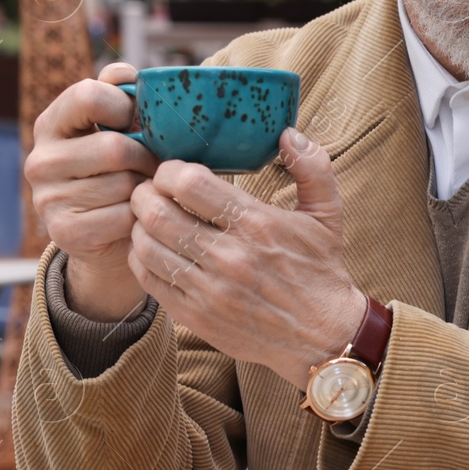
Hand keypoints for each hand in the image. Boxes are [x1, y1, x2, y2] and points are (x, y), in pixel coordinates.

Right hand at [24, 62, 157, 320]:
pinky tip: (136, 218)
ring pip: (124, 185)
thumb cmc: (119, 171)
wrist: (108, 235)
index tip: (137, 121)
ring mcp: (48, 199)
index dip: (124, 105)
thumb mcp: (116, 128)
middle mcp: (40, 161)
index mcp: (51, 124)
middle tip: (154, 166)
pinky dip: (140, 218)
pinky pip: (123, 217)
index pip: (87, 95)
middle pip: (115, 148)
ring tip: (144, 191)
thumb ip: (119, 94)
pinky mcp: (64, 233)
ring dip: (146, 189)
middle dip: (147, 158)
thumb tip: (124, 73)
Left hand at [125, 127, 365, 386]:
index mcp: (258, 225)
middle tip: (150, 190)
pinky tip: (154, 248)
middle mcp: (230, 258)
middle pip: (157, 213)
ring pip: (146, 245)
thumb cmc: (321, 269)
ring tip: (149, 217)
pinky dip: (141, 258)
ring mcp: (209, 290)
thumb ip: (313, 168)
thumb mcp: (329, 214)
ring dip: (139, 225)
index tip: (174, 171)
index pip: (189, 184)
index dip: (170, 170)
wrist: (322, 336)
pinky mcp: (196, 316)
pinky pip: (148, 280)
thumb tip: (287, 133)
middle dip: (145, 193)